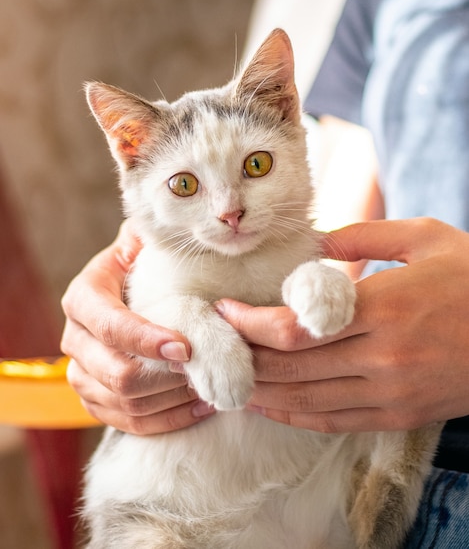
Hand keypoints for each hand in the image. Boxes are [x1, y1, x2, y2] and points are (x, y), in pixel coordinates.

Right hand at [61, 220, 214, 433]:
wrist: (127, 297)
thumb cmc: (143, 267)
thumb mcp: (143, 244)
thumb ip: (151, 236)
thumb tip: (175, 227)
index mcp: (83, 298)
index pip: (110, 325)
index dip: (146, 339)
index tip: (186, 346)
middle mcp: (75, 339)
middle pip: (116, 374)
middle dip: (166, 377)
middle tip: (205, 370)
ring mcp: (82, 373)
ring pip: (123, 403)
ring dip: (171, 400)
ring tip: (209, 388)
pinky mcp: (96, 399)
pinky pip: (127, 423)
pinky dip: (166, 420)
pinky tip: (199, 407)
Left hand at [217, 218, 468, 432]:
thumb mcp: (427, 238)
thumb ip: (364, 235)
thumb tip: (314, 240)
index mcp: (386, 306)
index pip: (295, 329)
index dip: (250, 324)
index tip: (225, 312)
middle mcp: (384, 356)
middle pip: (291, 367)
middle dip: (244, 355)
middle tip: (215, 341)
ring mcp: (392, 391)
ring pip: (306, 399)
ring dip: (260, 389)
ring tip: (229, 373)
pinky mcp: (400, 414)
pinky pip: (334, 420)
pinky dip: (294, 415)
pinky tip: (269, 405)